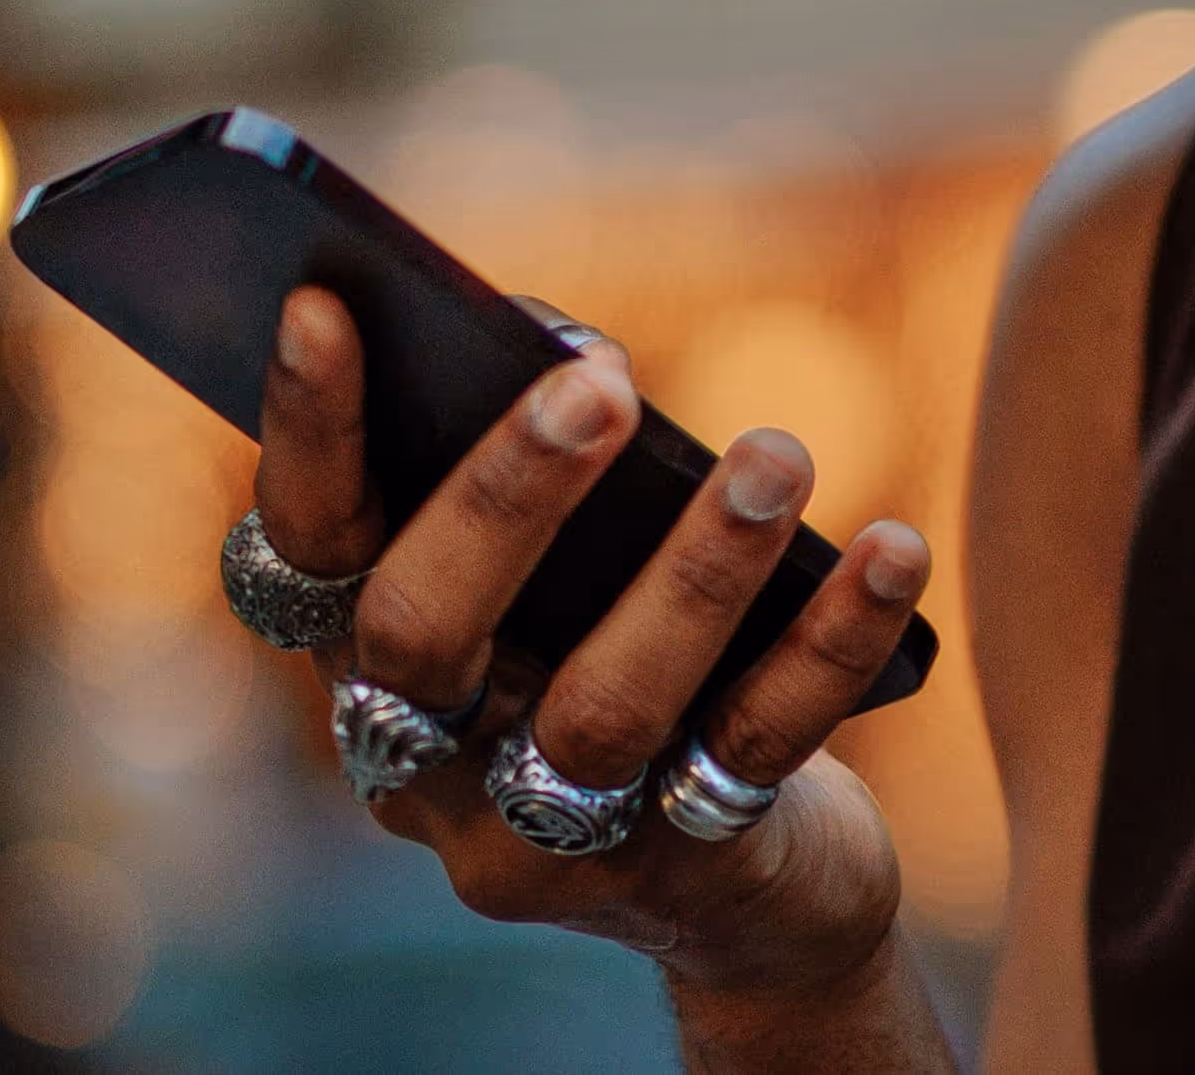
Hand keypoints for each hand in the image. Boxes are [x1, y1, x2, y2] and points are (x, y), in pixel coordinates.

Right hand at [251, 287, 942, 1035]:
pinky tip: (891, 547)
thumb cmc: (632, 658)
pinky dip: (829, 641)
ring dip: (692, 573)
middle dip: (506, 498)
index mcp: (368, 668)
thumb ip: (550, 466)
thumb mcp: (572, 575)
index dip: (303, 433)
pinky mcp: (684, 877)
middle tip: (602, 385)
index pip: (302, 551)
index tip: (321, 305)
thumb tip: (578, 354)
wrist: (750, 889)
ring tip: (775, 456)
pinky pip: (756, 747)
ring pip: (599, 710)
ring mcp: (545, 844)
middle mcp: (423, 771)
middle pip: (422, 638)